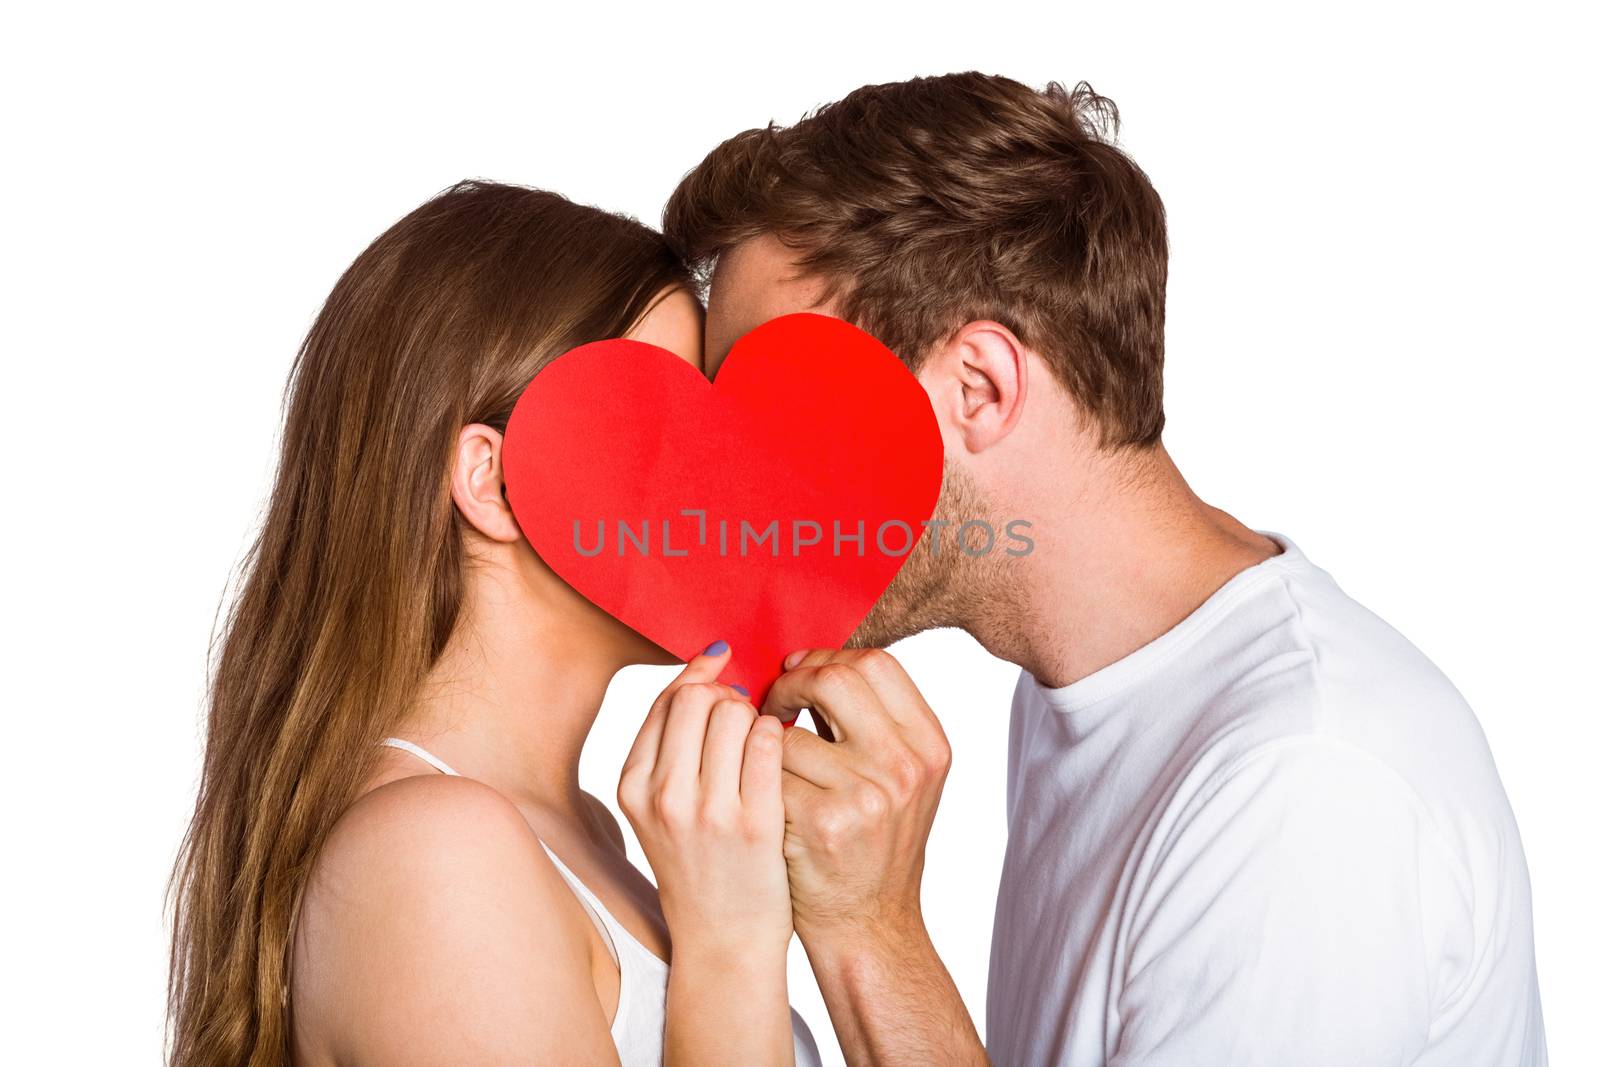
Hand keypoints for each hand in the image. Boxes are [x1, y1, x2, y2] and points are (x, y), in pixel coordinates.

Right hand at [618, 642, 791, 960]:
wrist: (724, 941)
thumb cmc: (700, 865)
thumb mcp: (661, 808)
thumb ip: (672, 745)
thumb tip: (708, 668)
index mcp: (633, 787)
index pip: (667, 700)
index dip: (702, 681)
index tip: (725, 682)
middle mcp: (664, 797)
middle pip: (700, 699)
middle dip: (729, 697)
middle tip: (747, 718)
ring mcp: (709, 812)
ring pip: (735, 714)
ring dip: (756, 716)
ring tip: (763, 741)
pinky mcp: (755, 825)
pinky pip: (769, 744)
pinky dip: (778, 738)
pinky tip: (781, 758)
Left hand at [763, 648, 951, 948]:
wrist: (868, 924)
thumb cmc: (872, 843)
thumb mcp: (901, 778)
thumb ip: (870, 722)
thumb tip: (807, 662)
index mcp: (929, 746)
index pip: (876, 663)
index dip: (828, 658)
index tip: (799, 673)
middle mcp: (905, 767)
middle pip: (837, 677)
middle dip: (791, 683)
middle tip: (771, 701)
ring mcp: (866, 796)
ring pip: (787, 729)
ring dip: (765, 739)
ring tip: (766, 759)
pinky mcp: (821, 824)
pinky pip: (766, 772)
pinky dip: (755, 778)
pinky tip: (762, 795)